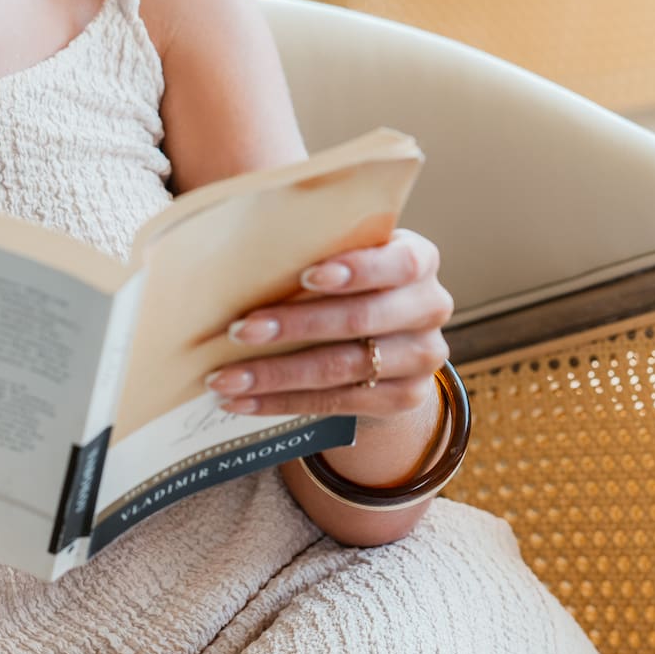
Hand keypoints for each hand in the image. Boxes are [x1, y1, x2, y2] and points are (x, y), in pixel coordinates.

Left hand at [202, 228, 451, 418]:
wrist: (387, 336)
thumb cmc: (351, 281)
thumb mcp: (349, 256)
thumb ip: (319, 249)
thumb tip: (240, 253)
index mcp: (419, 260)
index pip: (397, 263)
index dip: (356, 270)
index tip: (304, 276)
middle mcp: (430, 307)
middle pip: (360, 320)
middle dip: (294, 326)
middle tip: (240, 331)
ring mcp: (422, 357)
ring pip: (343, 368)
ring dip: (276, 374)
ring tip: (225, 378)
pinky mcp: (406, 398)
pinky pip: (338, 403)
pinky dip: (283, 402)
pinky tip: (243, 401)